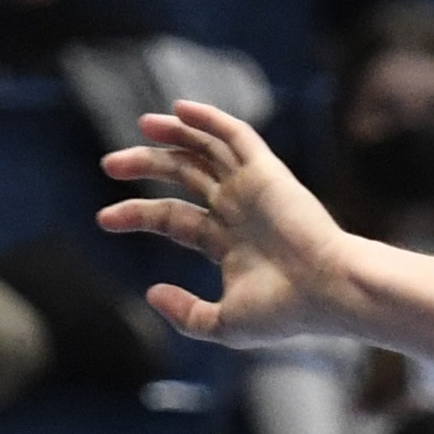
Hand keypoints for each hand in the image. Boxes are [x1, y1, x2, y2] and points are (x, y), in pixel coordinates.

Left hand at [99, 102, 359, 346]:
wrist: (329, 292)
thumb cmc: (286, 312)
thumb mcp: (224, 324)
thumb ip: (186, 313)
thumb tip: (151, 293)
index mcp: (229, 241)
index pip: (173, 217)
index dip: (136, 213)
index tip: (103, 219)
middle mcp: (238, 210)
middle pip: (184, 176)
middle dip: (146, 165)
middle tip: (110, 164)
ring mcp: (253, 189)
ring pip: (207, 150)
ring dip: (174, 135)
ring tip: (142, 126)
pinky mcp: (268, 174)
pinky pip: (236, 136)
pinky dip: (210, 119)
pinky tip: (180, 109)